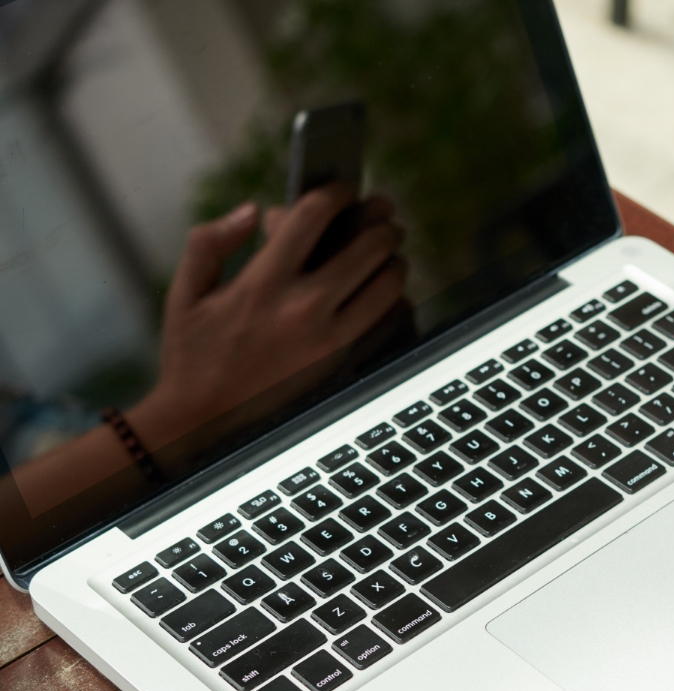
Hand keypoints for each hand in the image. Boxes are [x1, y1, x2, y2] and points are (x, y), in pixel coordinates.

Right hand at [132, 186, 406, 440]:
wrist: (206, 425)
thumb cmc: (193, 355)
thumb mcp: (185, 294)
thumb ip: (210, 242)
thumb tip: (251, 209)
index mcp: (262, 283)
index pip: (312, 217)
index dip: (334, 193)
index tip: (341, 189)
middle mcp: (302, 308)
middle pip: (367, 247)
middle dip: (380, 223)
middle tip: (383, 217)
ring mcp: (329, 339)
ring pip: (387, 284)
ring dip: (393, 260)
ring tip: (388, 252)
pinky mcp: (344, 364)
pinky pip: (389, 323)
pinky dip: (394, 301)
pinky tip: (385, 292)